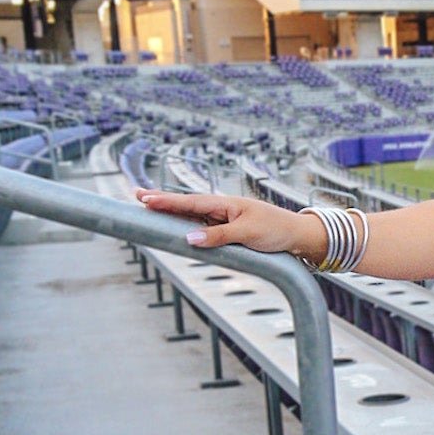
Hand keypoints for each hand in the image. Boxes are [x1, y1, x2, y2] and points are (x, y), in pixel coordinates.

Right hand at [135, 190, 315, 258]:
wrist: (297, 236)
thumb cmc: (275, 230)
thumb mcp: (247, 234)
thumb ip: (218, 237)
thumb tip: (189, 238)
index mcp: (225, 204)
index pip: (189, 202)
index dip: (166, 201)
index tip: (144, 198)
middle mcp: (221, 209)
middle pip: (186, 205)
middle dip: (162, 201)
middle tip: (136, 196)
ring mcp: (223, 220)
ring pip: (191, 217)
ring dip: (171, 212)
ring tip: (148, 207)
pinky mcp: (228, 232)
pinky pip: (202, 228)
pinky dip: (186, 226)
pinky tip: (174, 226)